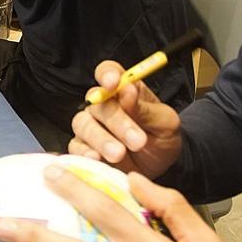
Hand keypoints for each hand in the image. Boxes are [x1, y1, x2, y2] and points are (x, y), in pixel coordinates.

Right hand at [70, 59, 184, 177]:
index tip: (113, 83)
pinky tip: (97, 159)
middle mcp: (102, 104)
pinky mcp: (82, 148)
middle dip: (116, 120)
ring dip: (101, 139)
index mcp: (123, 90)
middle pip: (96, 102)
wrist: (159, 169)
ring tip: (119, 154)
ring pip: (83, 124)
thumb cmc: (161, 138)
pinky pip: (76, 147)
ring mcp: (89, 126)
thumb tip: (127, 91)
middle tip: (137, 141)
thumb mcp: (165, 123)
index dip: (107, 75)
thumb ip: (145, 109)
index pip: (108, 72)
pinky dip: (85, 153)